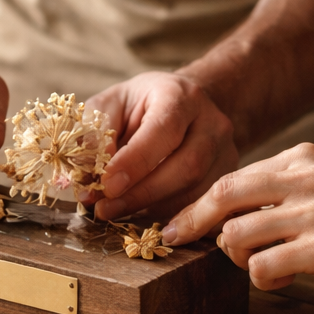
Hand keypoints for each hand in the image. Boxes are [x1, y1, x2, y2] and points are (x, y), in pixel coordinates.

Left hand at [84, 72, 238, 221]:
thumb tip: (86, 170)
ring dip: (153, 209)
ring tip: (116, 213)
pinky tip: (141, 217)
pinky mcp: (226, 176)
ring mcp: (226, 151)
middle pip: (187, 165)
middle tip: (105, 209)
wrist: (180, 106)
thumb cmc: (139, 106)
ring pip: (197, 190)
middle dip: (142, 193)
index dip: (136, 162)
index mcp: (181, 96)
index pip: (164, 130)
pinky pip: (201, 204)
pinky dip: (169, 216)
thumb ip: (95, 132)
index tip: (107, 185)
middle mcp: (211, 122)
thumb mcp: (109, 106)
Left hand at [162, 143, 313, 297]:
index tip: (177, 223)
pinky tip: (289, 278)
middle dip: (193, 223)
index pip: (232, 177)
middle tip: (177, 242)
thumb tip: (225, 211)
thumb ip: (282, 189)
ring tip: (268, 265)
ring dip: (241, 259)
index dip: (198, 204)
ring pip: (237, 237)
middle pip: (223, 197)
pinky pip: (263, 268)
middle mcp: (307, 177)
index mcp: (305, 156)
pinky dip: (266, 279)